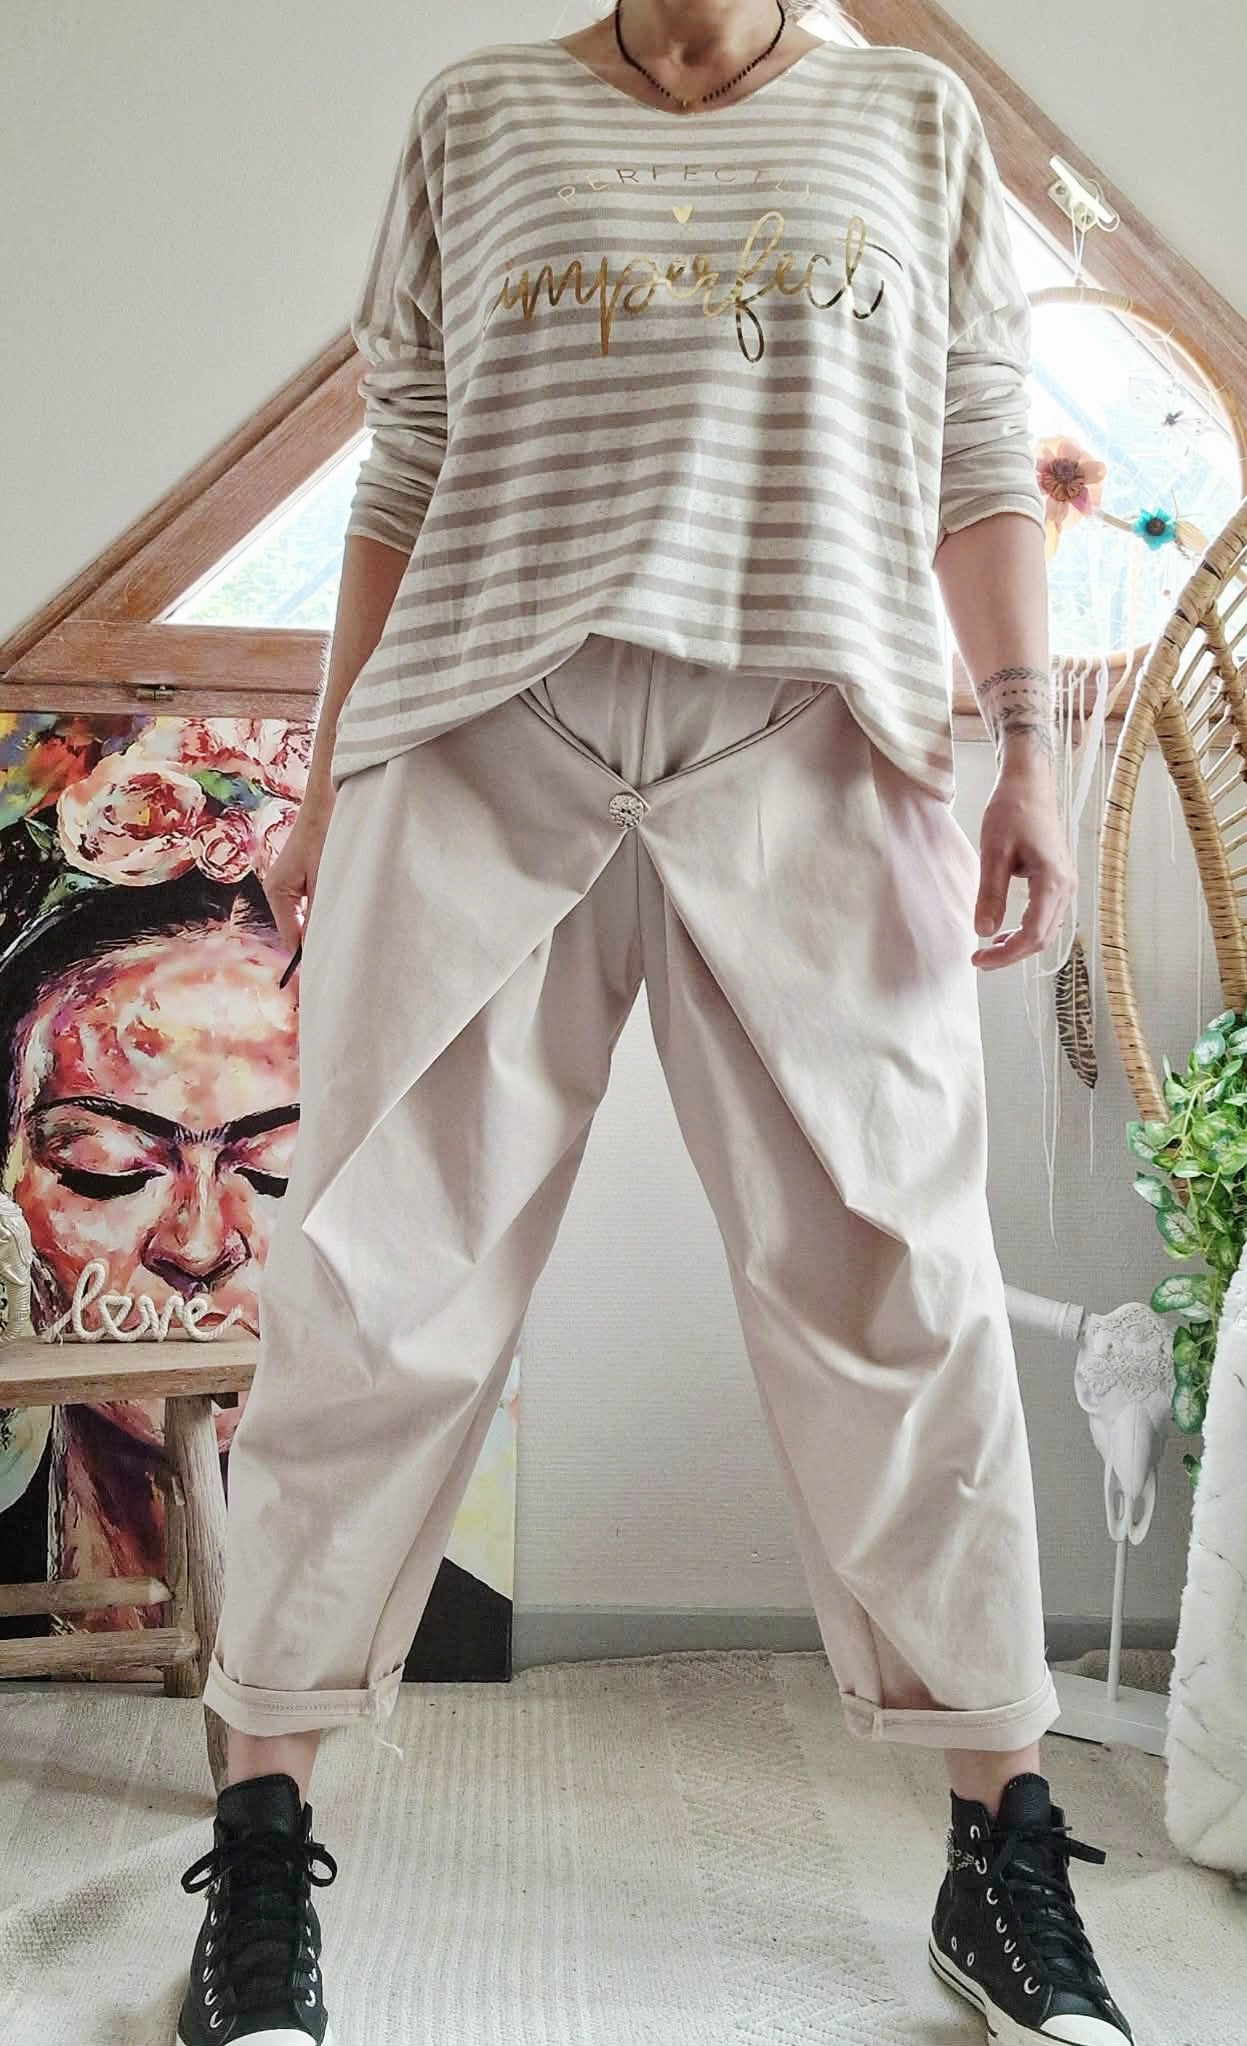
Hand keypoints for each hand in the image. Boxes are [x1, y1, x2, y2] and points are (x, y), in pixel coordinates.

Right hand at [263, 782, 333, 963]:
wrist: (325, 803)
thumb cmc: (324, 835)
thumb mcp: (325, 878)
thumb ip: (321, 912)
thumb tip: (320, 945)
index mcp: (277, 892)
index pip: (291, 937)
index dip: (306, 957)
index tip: (322, 977)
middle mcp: (277, 891)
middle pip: (295, 931)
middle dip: (312, 945)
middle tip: (335, 967)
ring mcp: (287, 885)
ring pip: (303, 920)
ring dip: (319, 929)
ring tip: (339, 946)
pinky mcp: (299, 879)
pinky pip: (308, 906)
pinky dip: (320, 915)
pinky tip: (337, 921)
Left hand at [973, 754, 1075, 970]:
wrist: (1030, 783)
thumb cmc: (1012, 810)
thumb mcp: (994, 852)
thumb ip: (990, 895)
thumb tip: (984, 932)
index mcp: (1053, 881)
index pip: (1033, 935)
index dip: (1006, 955)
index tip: (978, 959)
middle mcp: (1066, 886)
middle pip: (1043, 938)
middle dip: (1012, 954)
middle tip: (980, 960)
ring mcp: (1067, 883)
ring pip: (1048, 929)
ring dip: (1020, 943)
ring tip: (990, 949)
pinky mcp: (1060, 878)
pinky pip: (1048, 915)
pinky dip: (1028, 929)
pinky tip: (1006, 929)